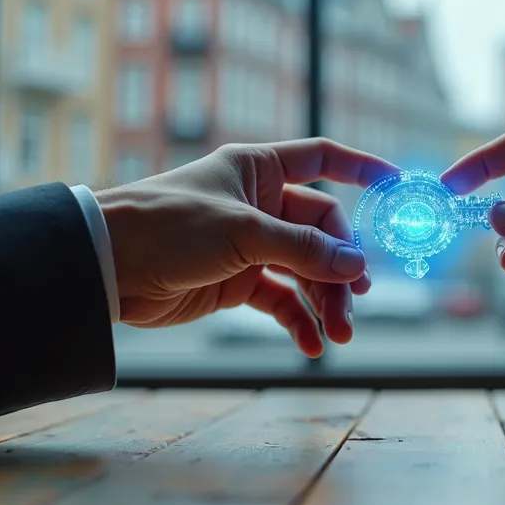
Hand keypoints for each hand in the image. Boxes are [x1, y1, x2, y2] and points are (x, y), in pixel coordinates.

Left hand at [95, 138, 398, 356]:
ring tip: (339, 334)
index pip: (323, 160)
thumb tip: (358, 266)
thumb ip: (304, 249)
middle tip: (355, 299)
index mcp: (259, 169)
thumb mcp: (242, 232)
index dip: (361, 168)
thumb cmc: (167, 226)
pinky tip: (312, 344)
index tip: (398, 186)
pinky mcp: (237, 282)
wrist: (105, 267)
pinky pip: (282, 300)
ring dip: (325, 301)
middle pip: (323, 230)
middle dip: (341, 266)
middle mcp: (259, 204)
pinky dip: (299, 321)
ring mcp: (250, 245)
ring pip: (306, 270)